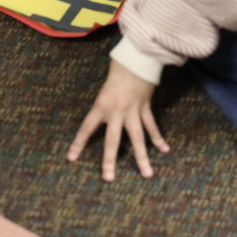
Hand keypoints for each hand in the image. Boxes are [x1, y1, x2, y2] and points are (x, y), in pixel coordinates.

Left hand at [67, 59, 169, 181]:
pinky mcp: (145, 107)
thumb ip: (103, 109)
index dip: (78, 143)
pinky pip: (151, 126)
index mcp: (101, 106)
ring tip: (147, 174)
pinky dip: (158, 138)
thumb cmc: (116, 73)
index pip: (86, 128)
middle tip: (108, 178)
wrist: (134, 58)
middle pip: (113, 140)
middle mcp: (116, 111)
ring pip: (137, 138)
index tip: (71, 158)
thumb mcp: (103, 91)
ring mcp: (132, 111)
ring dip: (142, 157)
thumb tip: (100, 124)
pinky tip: (165, 150)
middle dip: (109, 160)